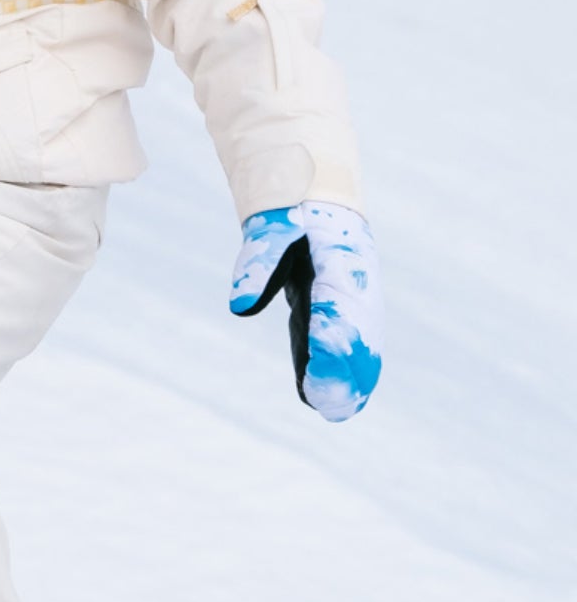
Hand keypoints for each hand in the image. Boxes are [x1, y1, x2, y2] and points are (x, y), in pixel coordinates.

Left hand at [229, 203, 382, 420]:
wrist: (316, 192)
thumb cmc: (292, 208)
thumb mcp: (273, 224)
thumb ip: (258, 260)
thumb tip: (239, 305)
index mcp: (345, 254)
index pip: (343, 302)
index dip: (335, 335)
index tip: (322, 364)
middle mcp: (358, 280)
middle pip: (360, 331)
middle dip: (346, 368)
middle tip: (326, 403)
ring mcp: (357, 295)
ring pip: (361, 343)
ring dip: (350, 378)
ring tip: (331, 409)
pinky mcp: (344, 309)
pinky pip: (349, 344)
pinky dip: (343, 371)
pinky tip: (326, 399)